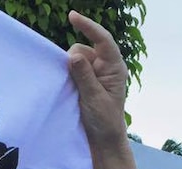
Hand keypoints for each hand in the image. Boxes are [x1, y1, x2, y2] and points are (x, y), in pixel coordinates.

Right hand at [67, 11, 129, 145]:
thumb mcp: (94, 99)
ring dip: (69, 70)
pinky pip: (71, 68)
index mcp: (114, 67)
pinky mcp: (85, 79)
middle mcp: (105, 65)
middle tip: (73, 83)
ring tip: (73, 90)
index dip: (88, 27)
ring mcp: (94, 72)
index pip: (103, 40)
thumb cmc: (105, 120)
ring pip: (74, 59)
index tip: (72, 17)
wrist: (103, 138)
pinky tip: (69, 88)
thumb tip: (73, 55)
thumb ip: (84, 77)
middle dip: (73, 60)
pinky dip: (67, 74)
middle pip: (82, 49)